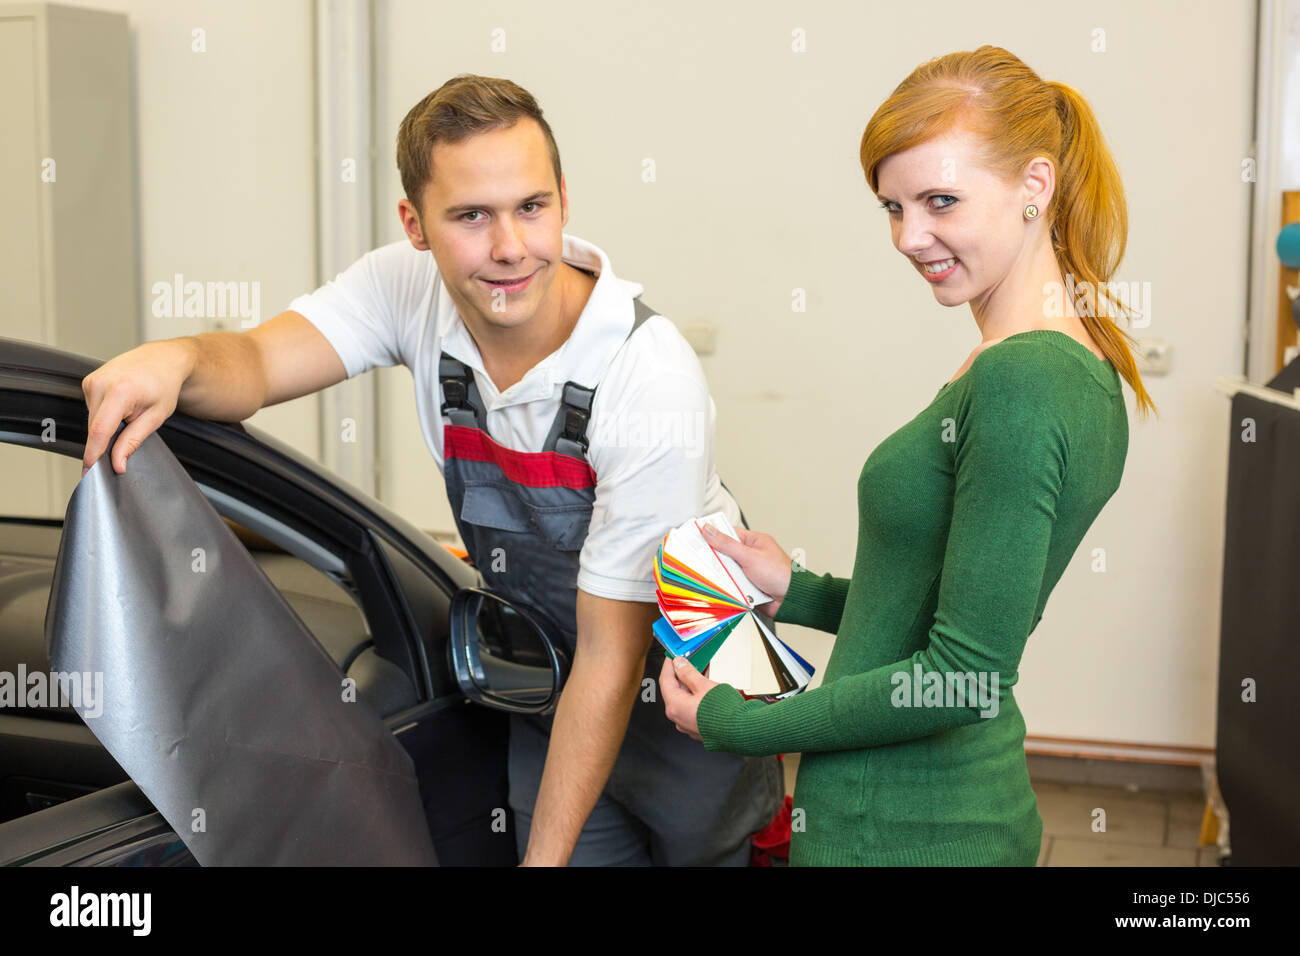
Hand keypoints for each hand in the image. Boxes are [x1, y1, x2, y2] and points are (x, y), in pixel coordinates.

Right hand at [81, 339, 196, 476]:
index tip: (89, 473)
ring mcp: (92, 380)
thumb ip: (132, 441)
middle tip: (128, 436)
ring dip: (108, 425)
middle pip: (95, 428)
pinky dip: (105, 414)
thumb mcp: (155, 417)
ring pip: (92, 420)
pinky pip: (92, 409)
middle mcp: (101, 383)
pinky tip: (122, 405)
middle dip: (107, 441)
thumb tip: (117, 463)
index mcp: (119, 391)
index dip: (93, 455)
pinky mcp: (88, 381)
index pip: (99, 431)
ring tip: (131, 412)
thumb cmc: (164, 384)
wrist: (163, 359)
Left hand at [659, 655, 719, 740]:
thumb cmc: (724, 712)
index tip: (672, 656)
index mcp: (675, 707)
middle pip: (674, 691)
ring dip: (690, 685)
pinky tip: (705, 688)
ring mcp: (688, 725)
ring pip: (684, 700)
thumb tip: (679, 664)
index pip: (665, 680)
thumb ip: (688, 673)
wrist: (740, 730)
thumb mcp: (704, 685)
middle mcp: (678, 718)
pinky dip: (696, 696)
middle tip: (687, 662)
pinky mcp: (699, 727)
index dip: (669, 665)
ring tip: (699, 673)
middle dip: (681, 675)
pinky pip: (692, 708)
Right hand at [701, 524, 792, 616]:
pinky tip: (726, 590)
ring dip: (723, 576)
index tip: (696, 536)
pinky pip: (731, 586)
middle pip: (724, 555)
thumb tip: (709, 530)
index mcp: (753, 542)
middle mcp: (750, 556)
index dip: (713, 534)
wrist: (792, 600)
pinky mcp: (746, 588)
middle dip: (716, 560)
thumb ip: (727, 544)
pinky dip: (728, 588)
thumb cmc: (780, 574)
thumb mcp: (749, 556)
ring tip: (718, 577)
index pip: (728, 533)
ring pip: (726, 572)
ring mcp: (748, 573)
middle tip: (702, 560)